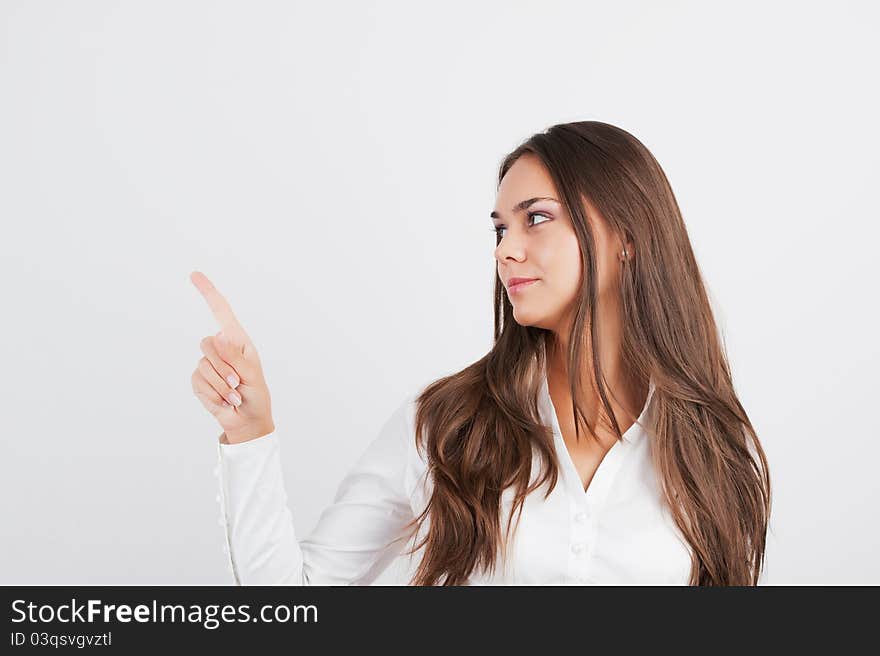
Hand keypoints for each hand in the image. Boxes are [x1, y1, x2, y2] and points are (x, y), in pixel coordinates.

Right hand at [190, 271, 274, 443]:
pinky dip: (214, 394)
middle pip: (208, 344)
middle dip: (224, 367)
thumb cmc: (255, 394)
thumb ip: (235, 357)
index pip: (221, 311)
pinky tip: (225, 400)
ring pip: (204, 366)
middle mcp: (220, 348)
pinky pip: (199, 381)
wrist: (247, 419)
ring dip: (222, 385)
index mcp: (237, 341)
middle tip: (238, 382)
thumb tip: (218, 335)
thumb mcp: (252, 375)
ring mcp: (207, 363)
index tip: (194, 274)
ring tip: (234, 394)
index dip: (208, 292)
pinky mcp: (198, 379)